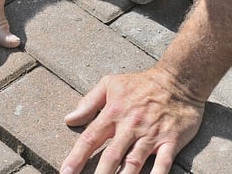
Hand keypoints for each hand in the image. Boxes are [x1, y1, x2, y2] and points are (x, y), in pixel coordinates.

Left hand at [60, 67, 204, 173]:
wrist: (178, 80)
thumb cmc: (139, 83)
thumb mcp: (109, 84)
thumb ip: (88, 103)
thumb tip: (69, 119)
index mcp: (113, 113)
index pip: (90, 138)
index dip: (76, 157)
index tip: (65, 172)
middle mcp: (130, 126)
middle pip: (111, 155)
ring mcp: (151, 135)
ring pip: (134, 162)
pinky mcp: (171, 141)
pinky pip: (163, 163)